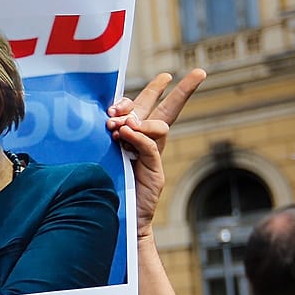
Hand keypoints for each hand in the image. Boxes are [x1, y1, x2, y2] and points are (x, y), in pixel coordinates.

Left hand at [108, 69, 205, 232]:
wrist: (116, 221)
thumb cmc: (104, 188)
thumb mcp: (101, 156)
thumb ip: (106, 138)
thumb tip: (106, 116)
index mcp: (136, 138)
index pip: (147, 108)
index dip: (152, 91)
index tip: (159, 77)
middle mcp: (148, 146)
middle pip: (166, 112)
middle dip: (180, 90)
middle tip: (193, 73)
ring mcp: (153, 159)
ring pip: (159, 127)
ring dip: (139, 118)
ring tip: (117, 122)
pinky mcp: (154, 174)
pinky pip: (150, 148)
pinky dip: (139, 137)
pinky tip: (126, 132)